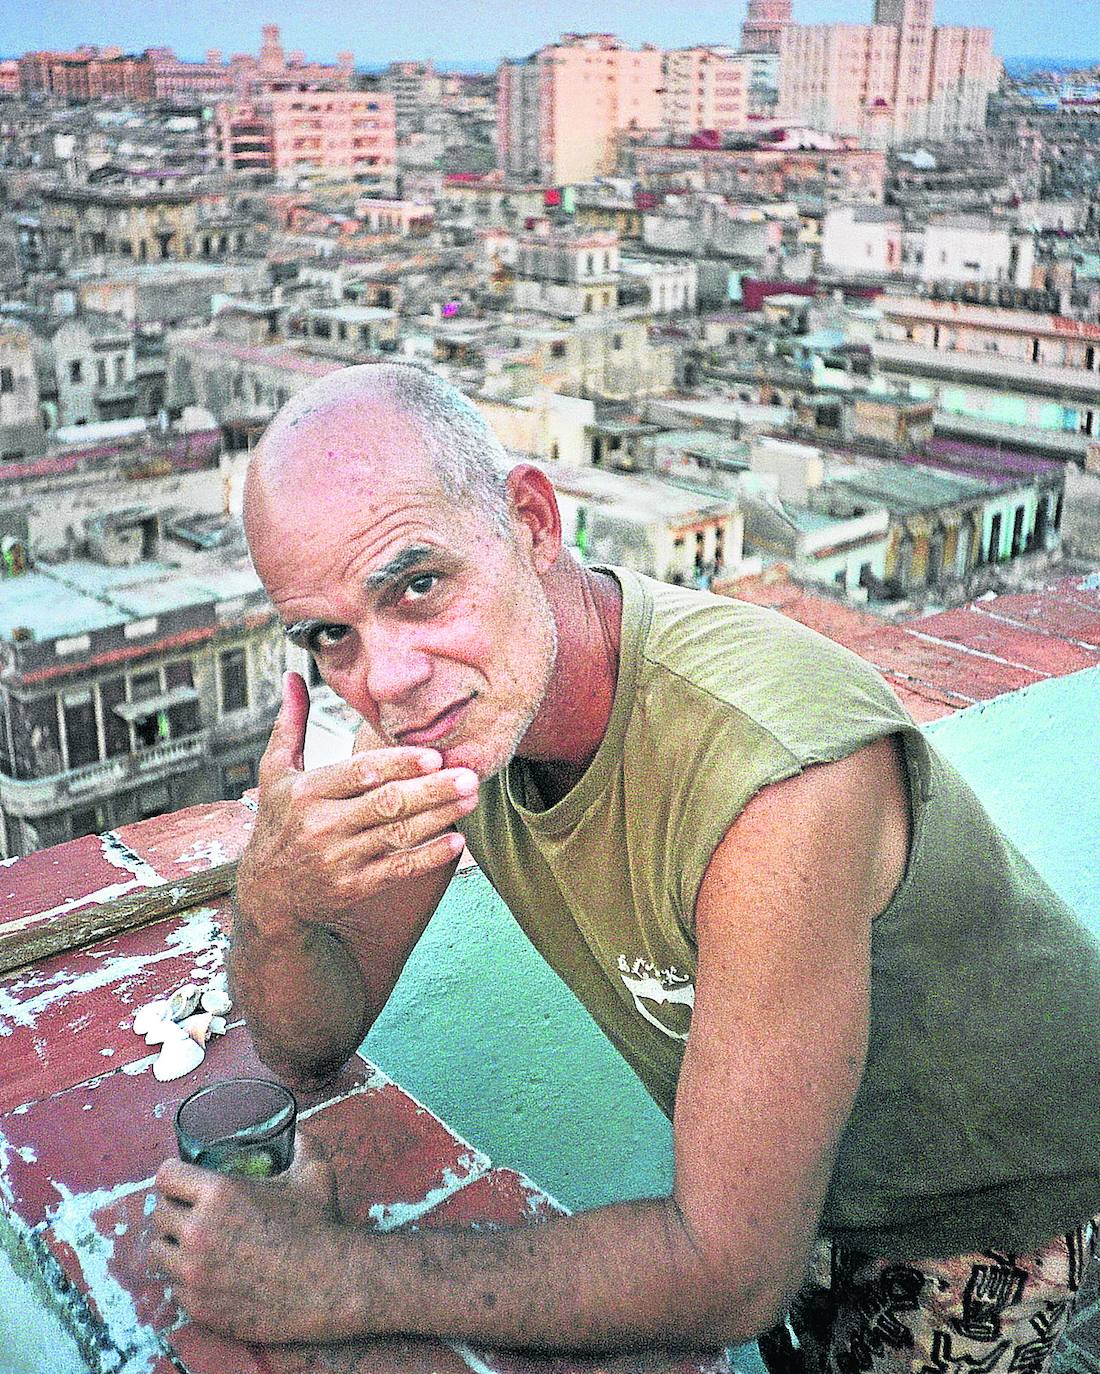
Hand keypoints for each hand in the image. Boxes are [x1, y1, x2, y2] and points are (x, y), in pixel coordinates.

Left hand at [150, 1130, 354, 1343]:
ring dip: (172, 1245)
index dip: (174, 1175)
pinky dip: (186, 1279)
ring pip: (158, 1253)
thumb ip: (303, 1145)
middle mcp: (198, 1231)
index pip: (166, 1176)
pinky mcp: (198, 1306)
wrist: (328, 1287)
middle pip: (158, 1214)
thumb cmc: (319, 1228)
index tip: (181, 1180)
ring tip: (191, 1244)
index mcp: (219, 1193)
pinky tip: (207, 1273)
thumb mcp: (313, 1175)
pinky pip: (174, 1287)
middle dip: (174, 1210)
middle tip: (190, 1213)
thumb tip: (297, 1131)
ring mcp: (194, 1273)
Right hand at [236, 672, 476, 939]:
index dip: (398, 764)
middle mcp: (322, 825)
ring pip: (398, 835)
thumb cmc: (278, 819)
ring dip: (439, 816)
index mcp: (307, 791)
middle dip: (431, 790)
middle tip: (468, 774)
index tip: (432, 754)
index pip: (360, 773)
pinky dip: (428, 856)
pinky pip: (398, 870)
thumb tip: (294, 674)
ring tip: (471, 798)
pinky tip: (456, 842)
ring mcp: (339, 859)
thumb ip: (290, 724)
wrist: (268, 891)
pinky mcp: (354, 887)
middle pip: (386, 804)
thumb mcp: (274, 771)